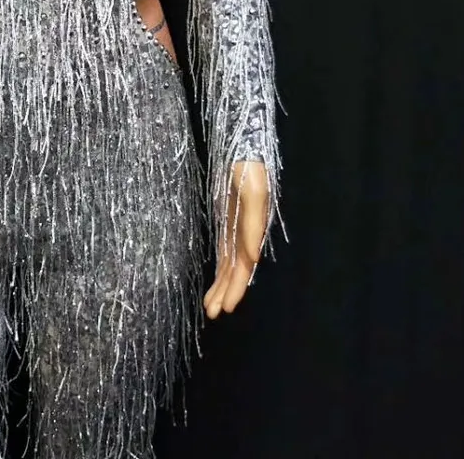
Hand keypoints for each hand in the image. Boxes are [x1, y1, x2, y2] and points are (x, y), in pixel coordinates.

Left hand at [204, 161, 268, 318]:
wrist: (241, 148)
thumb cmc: (250, 168)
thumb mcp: (253, 193)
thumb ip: (253, 225)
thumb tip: (252, 257)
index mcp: (253, 232)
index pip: (243, 266)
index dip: (236, 287)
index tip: (226, 307)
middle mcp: (246, 235)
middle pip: (236, 270)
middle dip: (226, 292)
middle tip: (213, 314)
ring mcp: (237, 230)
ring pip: (229, 265)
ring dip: (221, 285)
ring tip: (211, 307)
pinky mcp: (228, 222)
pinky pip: (224, 252)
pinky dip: (220, 269)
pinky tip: (215, 283)